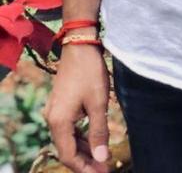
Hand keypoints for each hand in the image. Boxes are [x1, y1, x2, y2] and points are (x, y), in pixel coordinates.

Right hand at [42, 45, 112, 172]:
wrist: (80, 45)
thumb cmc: (90, 72)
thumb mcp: (98, 103)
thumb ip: (99, 132)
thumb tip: (101, 158)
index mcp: (59, 122)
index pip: (69, 156)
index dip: (85, 168)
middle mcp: (53, 119)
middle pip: (67, 149)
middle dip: (85, 162)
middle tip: (104, 169)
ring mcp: (55, 111)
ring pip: (68, 139)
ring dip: (84, 150)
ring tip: (102, 159)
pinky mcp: (61, 104)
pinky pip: (70, 128)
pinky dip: (82, 136)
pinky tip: (94, 141)